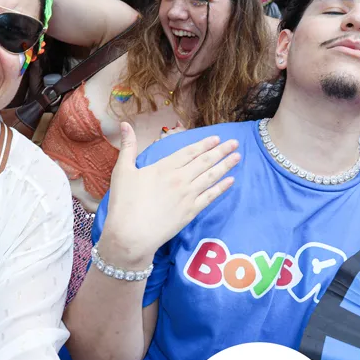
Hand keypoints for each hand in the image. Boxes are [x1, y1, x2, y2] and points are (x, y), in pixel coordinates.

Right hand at [100, 123, 239, 264]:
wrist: (130, 235)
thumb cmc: (123, 203)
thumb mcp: (122, 171)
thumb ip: (128, 146)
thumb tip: (125, 124)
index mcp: (164, 167)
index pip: (189, 152)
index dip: (204, 144)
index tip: (217, 138)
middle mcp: (179, 179)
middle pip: (204, 161)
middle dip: (221, 151)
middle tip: (234, 143)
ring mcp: (187, 196)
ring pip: (210, 177)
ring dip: (225, 165)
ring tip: (238, 157)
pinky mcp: (191, 212)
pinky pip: (210, 197)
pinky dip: (221, 188)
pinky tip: (231, 181)